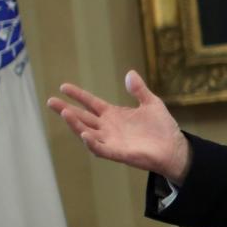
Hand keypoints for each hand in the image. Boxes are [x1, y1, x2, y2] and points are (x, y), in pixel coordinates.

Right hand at [47, 70, 190, 183]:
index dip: (78, 95)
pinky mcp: (118, 153)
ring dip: (75, 124)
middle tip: (51, 101)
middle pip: (83, 117)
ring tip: (64, 114)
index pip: (91, 103)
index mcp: (114, 114)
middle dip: (66, 110)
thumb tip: (130, 73)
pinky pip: (101, 149)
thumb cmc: (162, 128)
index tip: (63, 86)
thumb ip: (139, 90)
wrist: (175, 148)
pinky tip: (84, 134)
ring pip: (87, 132)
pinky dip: (92, 143)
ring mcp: (112, 141)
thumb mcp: (151, 103)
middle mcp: (108, 128)